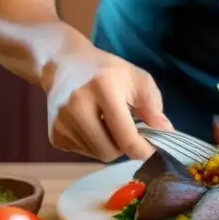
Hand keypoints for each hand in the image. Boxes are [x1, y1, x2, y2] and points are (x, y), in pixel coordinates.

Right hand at [42, 28, 173, 161]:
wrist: (63, 64)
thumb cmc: (107, 71)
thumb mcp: (137, 79)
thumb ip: (154, 106)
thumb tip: (165, 133)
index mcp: (103, 88)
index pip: (126, 137)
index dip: (143, 150)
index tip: (152, 149)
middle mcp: (77, 105)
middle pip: (109, 152)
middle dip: (124, 146)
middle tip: (127, 130)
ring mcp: (61, 122)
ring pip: (96, 155)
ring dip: (108, 145)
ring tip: (106, 122)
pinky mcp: (53, 134)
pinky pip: (82, 153)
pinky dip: (92, 144)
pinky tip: (90, 124)